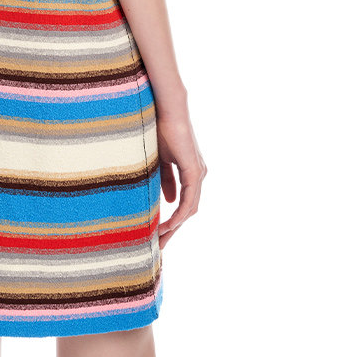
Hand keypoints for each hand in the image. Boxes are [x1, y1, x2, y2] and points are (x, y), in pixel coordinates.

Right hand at [154, 108, 206, 247]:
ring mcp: (198, 174)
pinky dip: (179, 215)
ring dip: (175, 226)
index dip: (172, 219)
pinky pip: (189, 201)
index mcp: (190, 172)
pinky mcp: (194, 172)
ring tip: (160, 240)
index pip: (184, 203)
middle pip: (188, 211)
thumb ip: (165, 180)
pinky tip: (167, 225)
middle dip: (173, 230)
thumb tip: (169, 201)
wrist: (167, 110)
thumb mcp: (159, 160)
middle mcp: (198, 175)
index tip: (157, 233)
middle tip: (160, 246)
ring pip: (190, 209)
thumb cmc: (160, 129)